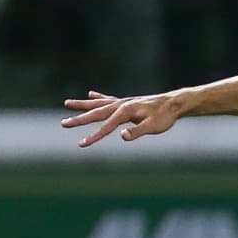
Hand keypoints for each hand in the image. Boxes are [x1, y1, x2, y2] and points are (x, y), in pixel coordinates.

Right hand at [61, 90, 184, 146]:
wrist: (173, 103)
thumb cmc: (164, 117)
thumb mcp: (153, 127)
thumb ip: (137, 131)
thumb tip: (123, 136)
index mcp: (124, 112)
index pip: (105, 127)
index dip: (93, 136)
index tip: (80, 144)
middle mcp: (120, 105)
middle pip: (96, 113)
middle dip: (79, 119)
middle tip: (63, 124)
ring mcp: (122, 102)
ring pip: (98, 104)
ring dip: (82, 105)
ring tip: (66, 103)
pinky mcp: (126, 102)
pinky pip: (108, 99)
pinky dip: (98, 98)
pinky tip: (90, 94)